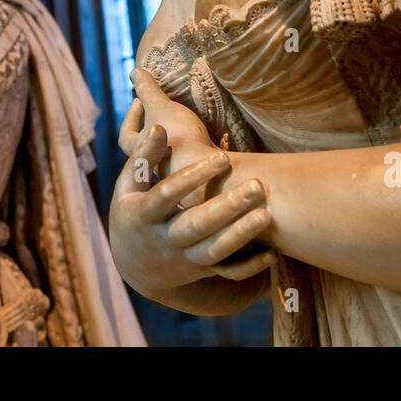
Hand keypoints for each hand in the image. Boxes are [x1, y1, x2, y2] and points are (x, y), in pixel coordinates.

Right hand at [109, 122, 273, 297]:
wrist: (133, 266)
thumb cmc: (132, 212)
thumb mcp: (127, 187)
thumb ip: (143, 159)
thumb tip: (159, 127)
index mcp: (143, 215)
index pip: (167, 195)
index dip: (193, 177)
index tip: (222, 156)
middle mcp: (165, 240)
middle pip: (197, 226)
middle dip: (227, 207)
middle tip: (257, 186)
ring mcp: (184, 259)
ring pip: (214, 251)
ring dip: (241, 234)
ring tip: (268, 214)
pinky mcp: (202, 271)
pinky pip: (227, 272)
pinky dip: (250, 267)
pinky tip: (273, 253)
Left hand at [123, 68, 218, 177]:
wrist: (209, 174)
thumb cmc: (179, 140)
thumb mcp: (161, 108)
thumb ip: (148, 91)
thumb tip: (134, 70)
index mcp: (141, 154)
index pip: (126, 137)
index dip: (130, 118)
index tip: (138, 100)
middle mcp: (156, 168)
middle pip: (147, 151)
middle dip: (154, 130)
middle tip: (163, 110)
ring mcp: (178, 176)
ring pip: (172, 159)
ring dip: (176, 142)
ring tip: (187, 121)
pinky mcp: (199, 180)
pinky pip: (192, 164)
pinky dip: (196, 152)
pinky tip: (208, 140)